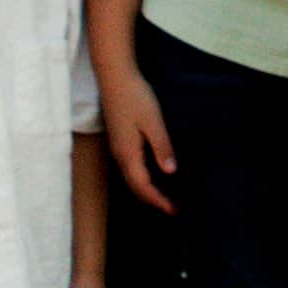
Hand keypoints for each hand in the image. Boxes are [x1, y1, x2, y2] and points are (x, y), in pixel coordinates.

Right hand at [99, 59, 175, 214]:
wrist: (115, 77)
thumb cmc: (135, 96)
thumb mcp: (154, 122)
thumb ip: (162, 148)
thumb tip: (170, 172)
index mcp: (128, 153)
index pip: (143, 186)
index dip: (158, 200)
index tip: (173, 210)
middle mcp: (120, 154)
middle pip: (135, 186)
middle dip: (153, 200)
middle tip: (172, 208)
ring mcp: (118, 147)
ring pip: (132, 178)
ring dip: (147, 190)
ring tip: (164, 197)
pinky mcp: (119, 139)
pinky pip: (130, 167)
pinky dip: (142, 177)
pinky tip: (154, 174)